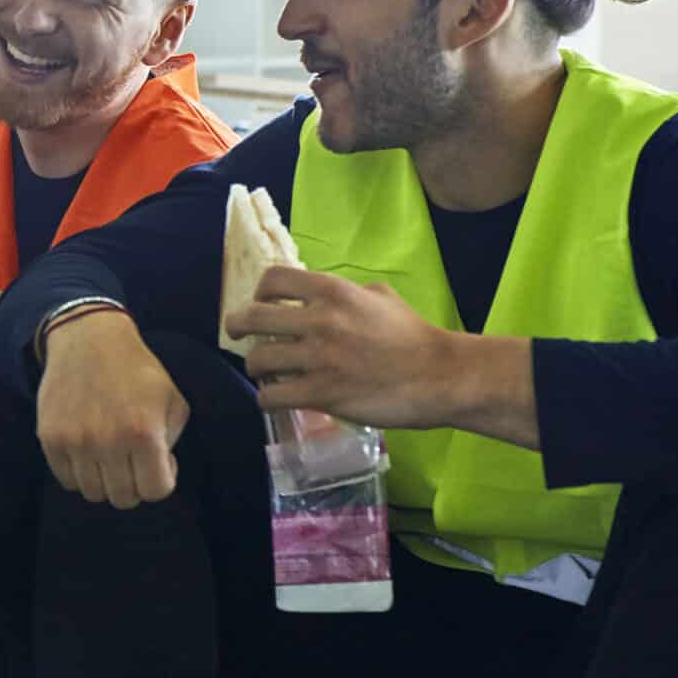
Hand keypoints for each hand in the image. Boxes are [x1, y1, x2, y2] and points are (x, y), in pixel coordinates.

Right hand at [36, 309, 189, 508]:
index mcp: (144, 433)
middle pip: (123, 498)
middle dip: (132, 483)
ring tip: (108, 454)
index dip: (160, 480)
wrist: (88, 339)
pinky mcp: (50, 438)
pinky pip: (67, 479)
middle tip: (131, 459)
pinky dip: (79, 472)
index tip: (157, 462)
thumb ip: (172, 442)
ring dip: (104, 480)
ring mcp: (76, 442)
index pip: (155, 491)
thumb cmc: (137, 370)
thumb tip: (160, 471)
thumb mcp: (172, 400)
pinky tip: (87, 448)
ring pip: (93, 493)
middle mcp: (108, 442)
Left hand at [230, 267, 533, 440]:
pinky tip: (276, 398)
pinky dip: (267, 398)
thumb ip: (349, 293)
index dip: (260, 292)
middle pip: (252, 317)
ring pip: (258, 360)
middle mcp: (321, 321)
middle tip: (236, 334)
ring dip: (256, 368)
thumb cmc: (414, 336)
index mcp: (334, 292)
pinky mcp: (322, 393)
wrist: (440, 376)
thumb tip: (325, 295)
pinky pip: (271, 396)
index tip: (261, 304)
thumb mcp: (382, 297)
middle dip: (237, 326)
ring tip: (265, 373)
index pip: (273, 279)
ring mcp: (319, 359)